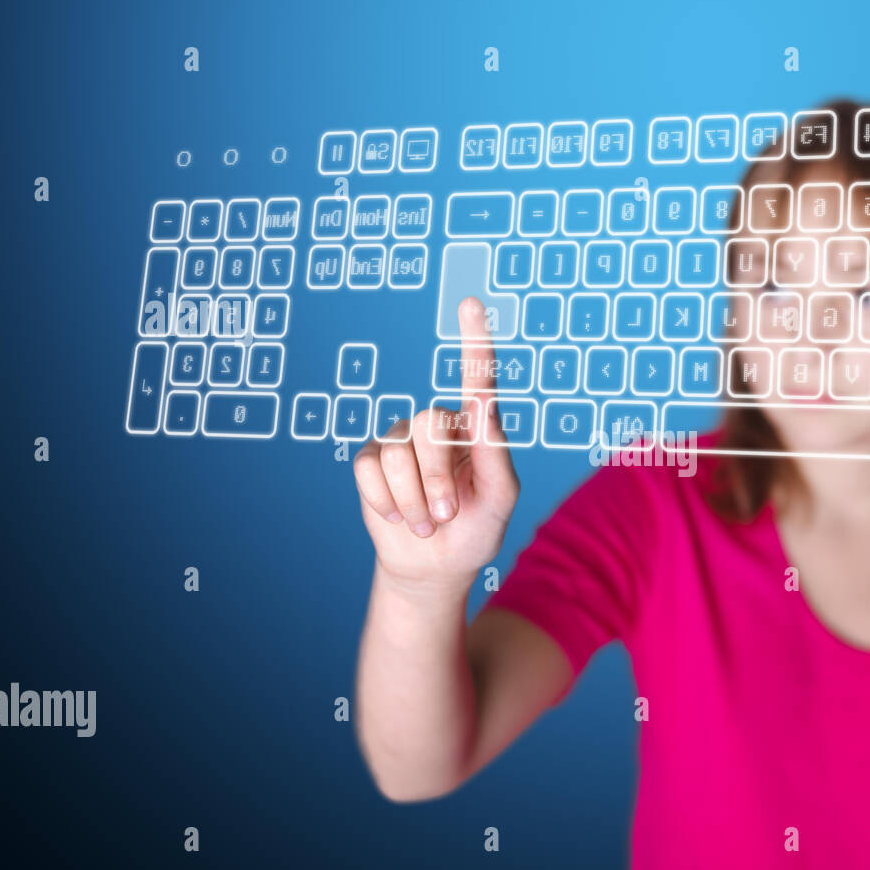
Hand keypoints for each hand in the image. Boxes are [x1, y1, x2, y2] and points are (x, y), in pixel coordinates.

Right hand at [352, 297, 518, 592]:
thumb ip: (495, 454)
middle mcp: (436, 425)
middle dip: (439, 482)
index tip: (471, 302)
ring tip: (427, 523)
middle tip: (448, 516)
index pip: (477, 378)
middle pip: (430, 428)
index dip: (474, 340)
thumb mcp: (500, 500)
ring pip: (398, 454)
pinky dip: (387, 502)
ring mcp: (400, 439)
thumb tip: (481, 404)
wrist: (435, 567)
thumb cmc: (475, 530)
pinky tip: (399, 516)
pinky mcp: (371, 459)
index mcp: (475, 429)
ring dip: (415, 501)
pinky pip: (369, 469)